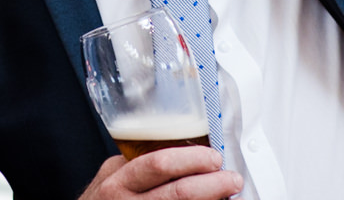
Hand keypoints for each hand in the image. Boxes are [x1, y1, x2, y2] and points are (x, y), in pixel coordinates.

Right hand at [75, 148, 242, 199]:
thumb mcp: (112, 175)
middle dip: (212, 185)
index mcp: (118, 181)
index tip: (214, 158)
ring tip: (228, 196)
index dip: (192, 161)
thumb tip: (180, 149)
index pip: (159, 165)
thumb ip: (138, 163)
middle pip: (178, 194)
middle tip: (231, 179)